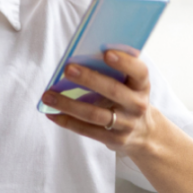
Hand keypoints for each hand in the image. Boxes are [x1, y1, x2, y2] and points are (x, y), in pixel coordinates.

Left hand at [40, 50, 160, 158]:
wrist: (144, 133)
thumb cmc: (128, 98)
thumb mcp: (130, 85)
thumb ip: (114, 72)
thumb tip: (80, 56)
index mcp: (142, 86)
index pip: (139, 71)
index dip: (125, 62)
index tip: (106, 53)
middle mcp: (137, 105)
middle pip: (113, 91)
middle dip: (89, 79)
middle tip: (67, 69)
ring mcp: (126, 124)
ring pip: (94, 114)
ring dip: (68, 104)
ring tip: (48, 96)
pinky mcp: (114, 140)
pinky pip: (87, 130)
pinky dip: (67, 121)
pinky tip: (52, 114)